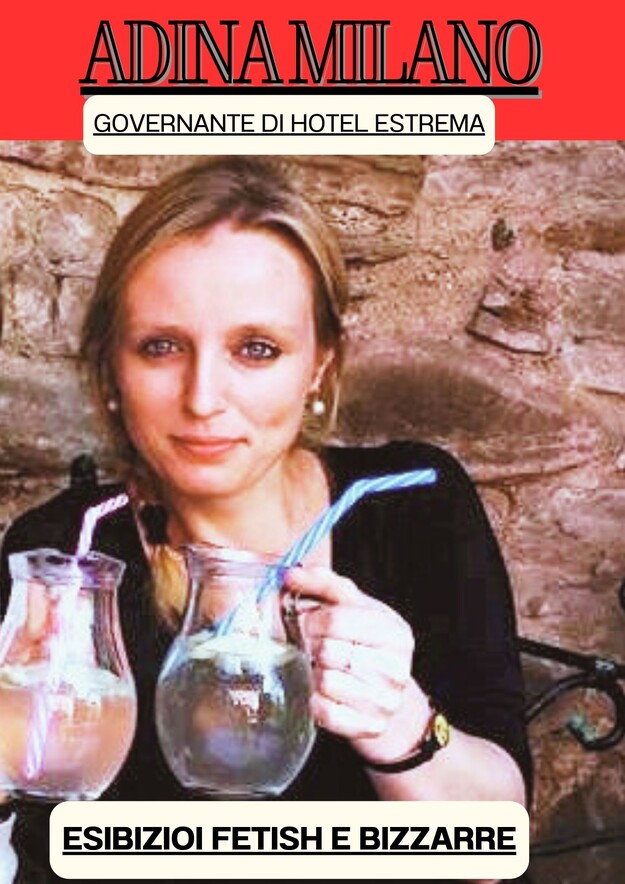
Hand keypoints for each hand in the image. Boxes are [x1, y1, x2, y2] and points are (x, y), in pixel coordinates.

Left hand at [282, 565, 430, 761]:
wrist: (386, 693)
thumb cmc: (365, 642)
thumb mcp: (353, 606)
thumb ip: (323, 583)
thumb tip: (290, 574)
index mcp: (394, 631)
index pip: (336, 620)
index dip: (312, 621)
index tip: (308, 624)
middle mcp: (396, 667)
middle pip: (329, 651)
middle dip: (313, 648)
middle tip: (315, 648)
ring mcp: (385, 700)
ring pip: (326, 681)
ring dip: (315, 674)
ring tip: (324, 669)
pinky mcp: (370, 727)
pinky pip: (326, 712)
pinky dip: (316, 701)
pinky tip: (324, 692)